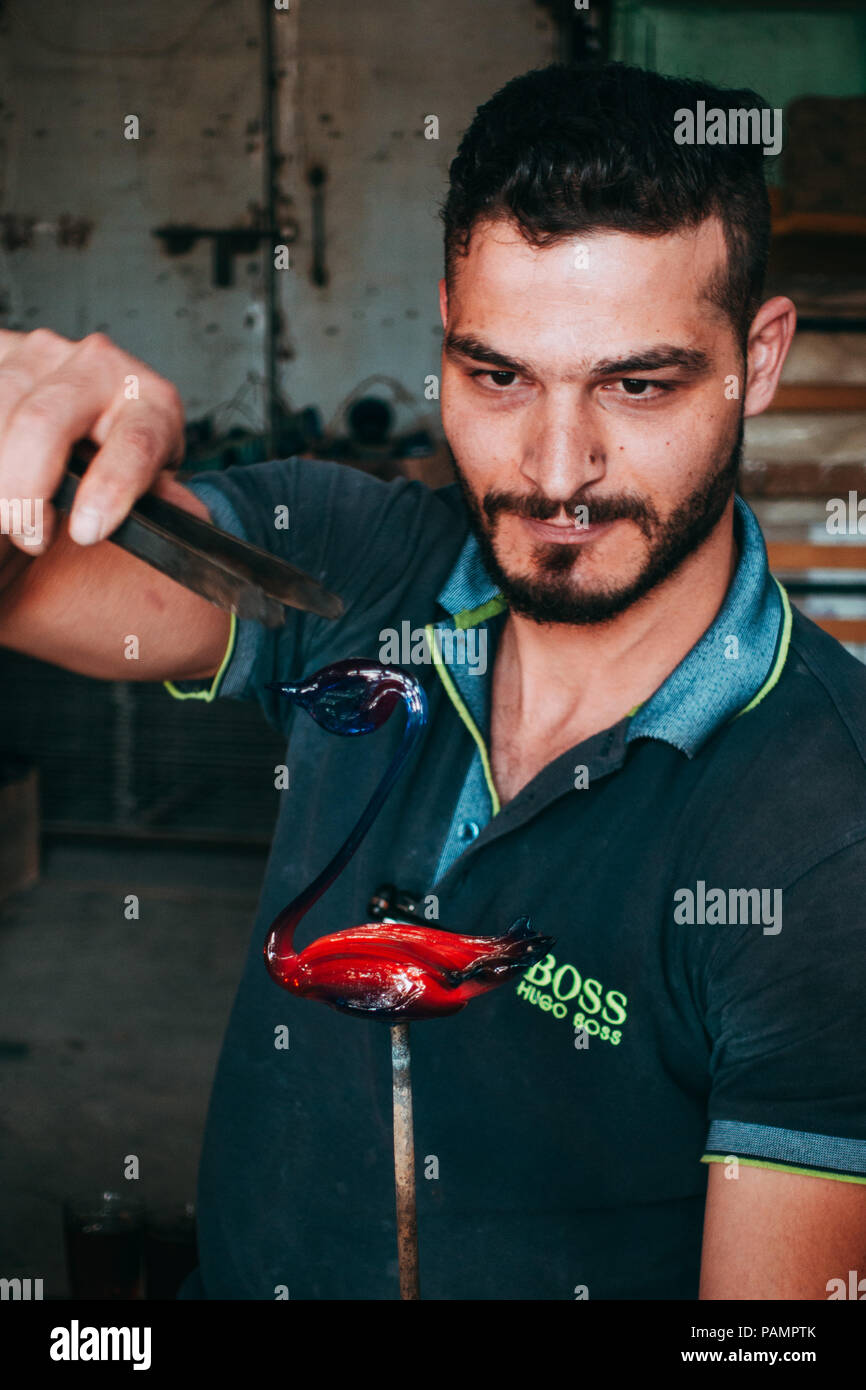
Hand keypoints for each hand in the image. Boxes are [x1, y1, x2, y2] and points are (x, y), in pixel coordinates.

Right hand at [0, 328, 188, 559]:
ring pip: (1, 410)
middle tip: (26, 534)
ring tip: (7, 513)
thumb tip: (187, 522)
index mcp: (151, 403)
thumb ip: (157, 502)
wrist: (78, 422)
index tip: (85, 532)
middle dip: (24, 489)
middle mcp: (99, 365)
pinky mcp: (2, 349)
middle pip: (43, 421)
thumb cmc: (115, 466)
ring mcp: (42, 352)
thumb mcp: (145, 487)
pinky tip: (2, 482)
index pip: (134, 442)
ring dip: (0, 475)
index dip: (110, 487)